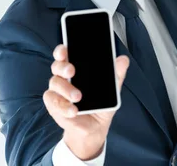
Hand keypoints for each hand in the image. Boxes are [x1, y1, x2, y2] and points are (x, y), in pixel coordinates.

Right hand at [43, 44, 129, 159]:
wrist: (95, 126)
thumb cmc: (101, 103)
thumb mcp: (112, 90)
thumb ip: (116, 74)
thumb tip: (123, 59)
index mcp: (76, 67)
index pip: (65, 54)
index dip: (62, 50)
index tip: (65, 51)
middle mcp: (64, 77)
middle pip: (57, 66)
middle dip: (63, 67)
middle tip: (72, 72)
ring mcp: (58, 91)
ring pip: (54, 83)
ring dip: (66, 89)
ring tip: (78, 97)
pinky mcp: (54, 105)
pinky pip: (53, 102)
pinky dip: (63, 106)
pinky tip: (73, 111)